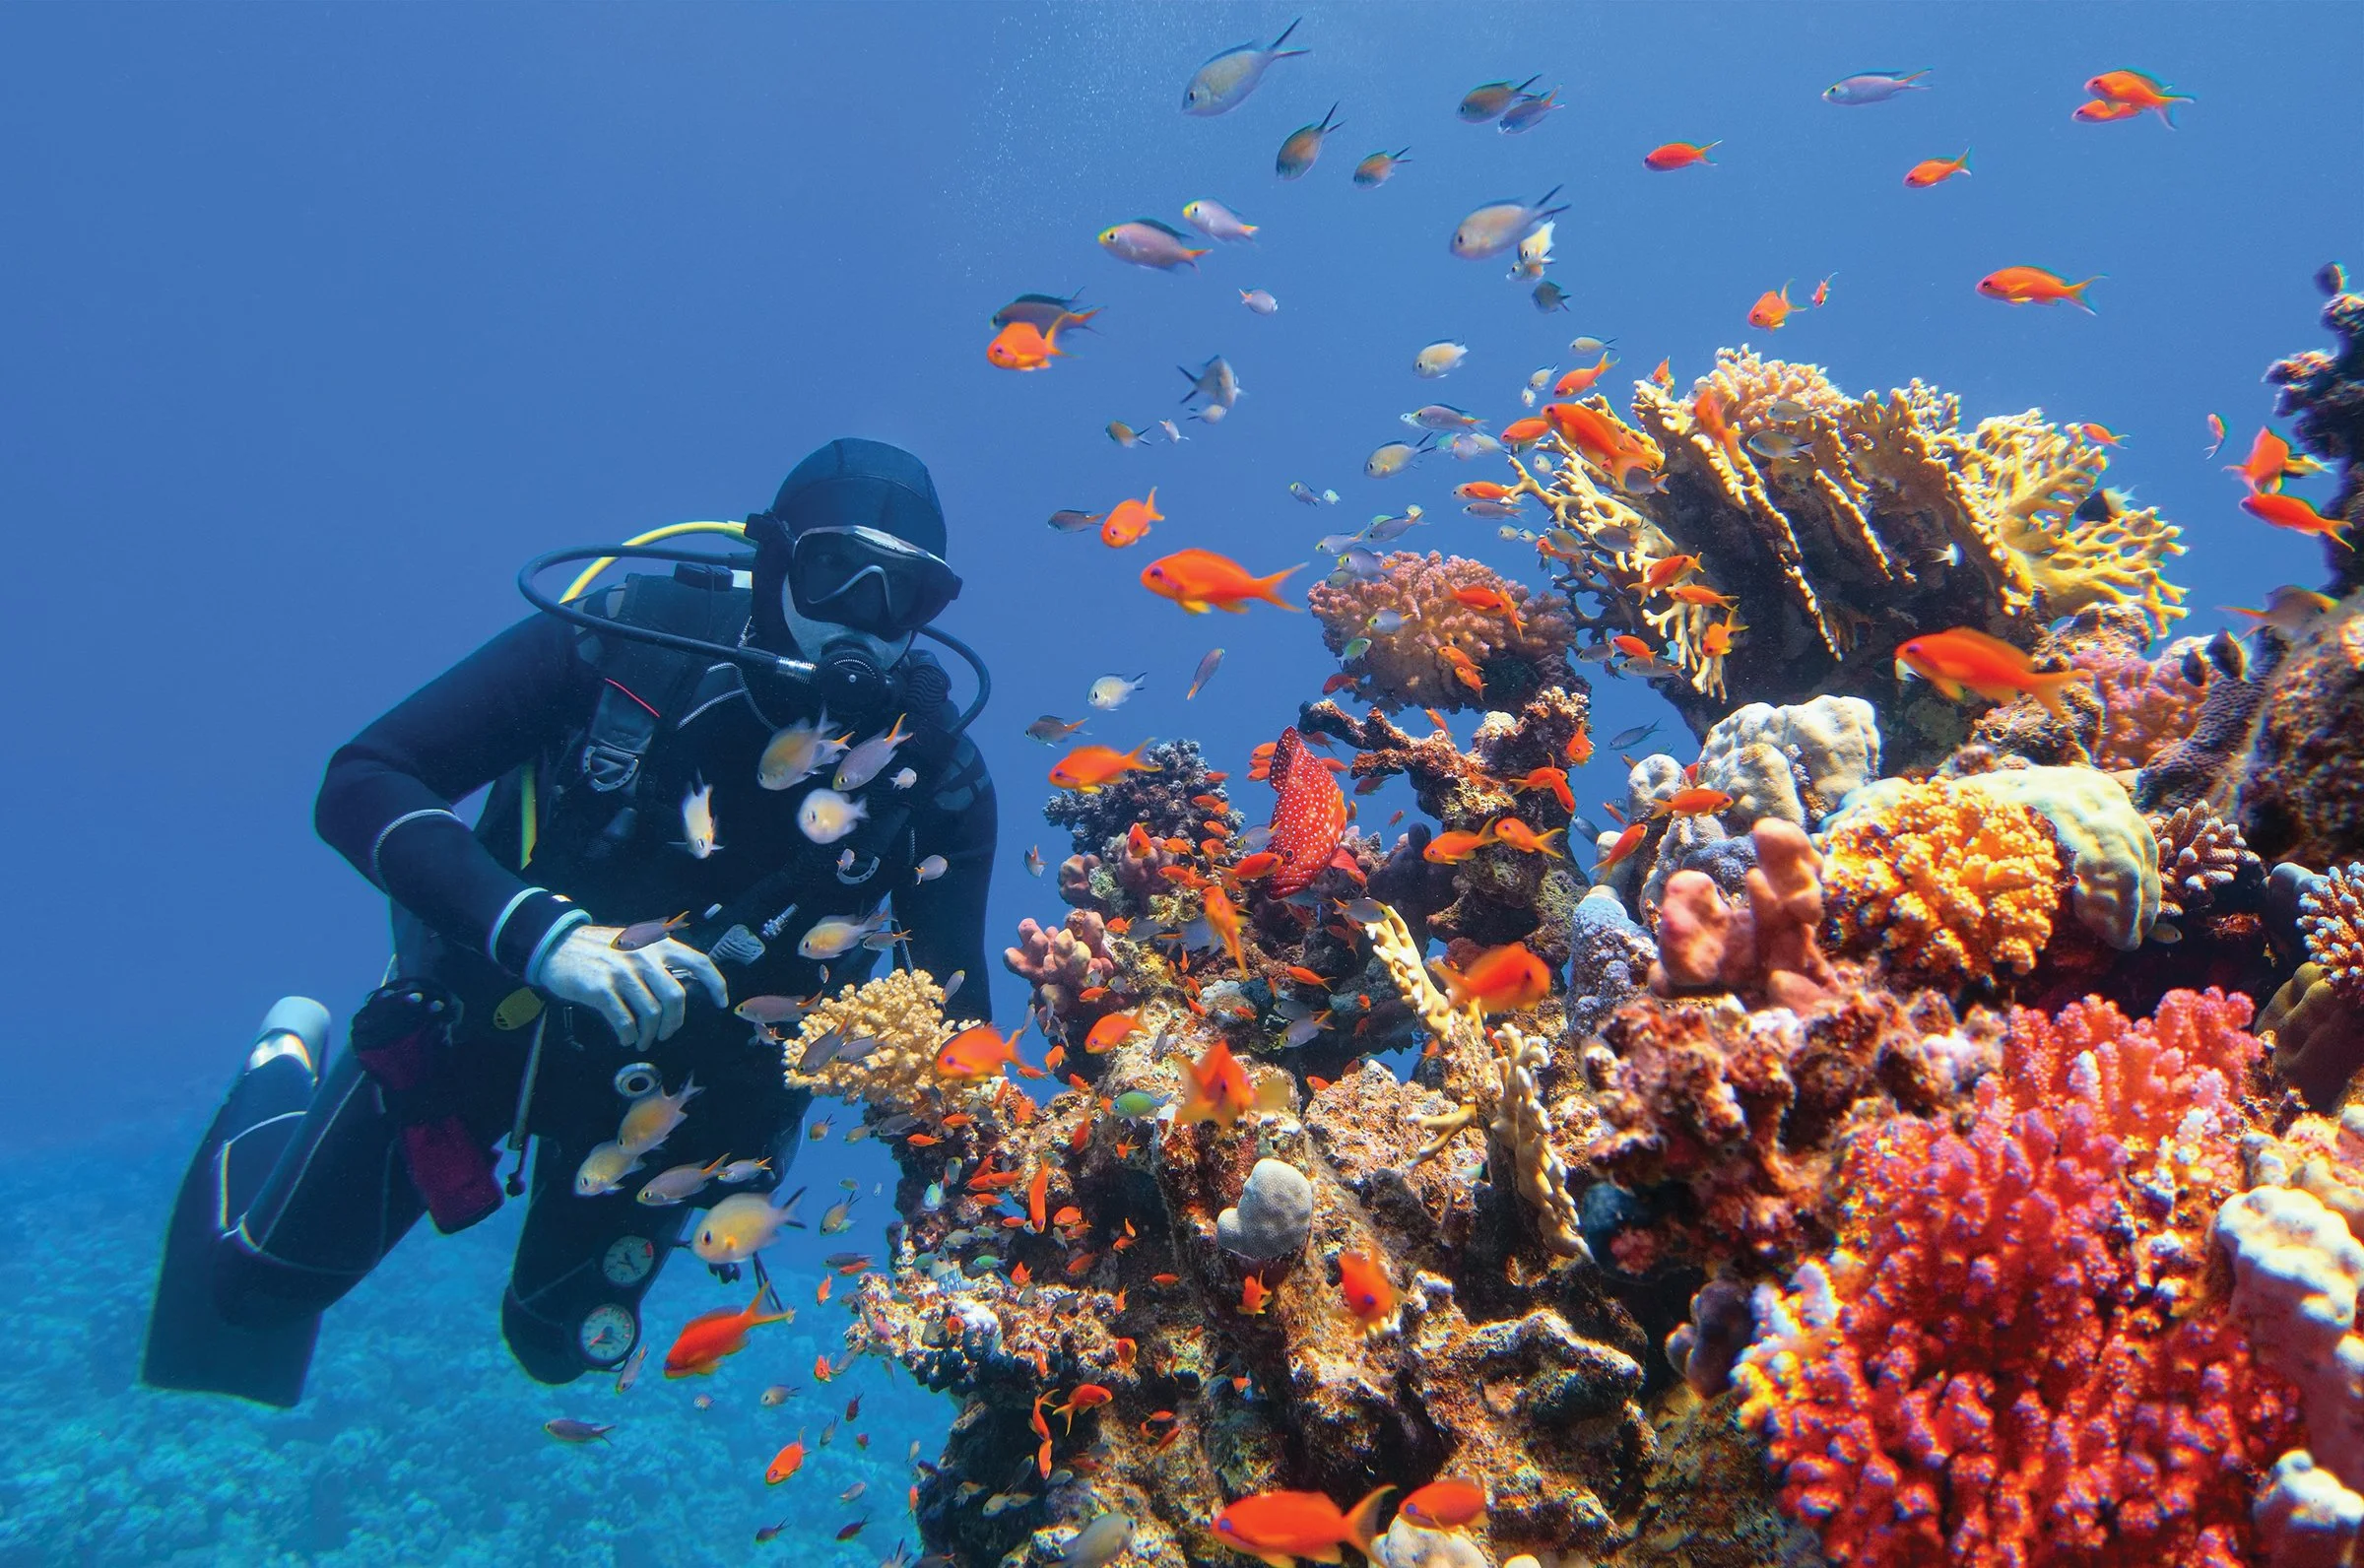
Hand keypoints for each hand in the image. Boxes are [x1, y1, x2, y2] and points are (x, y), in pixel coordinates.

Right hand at [531, 925, 727, 1050]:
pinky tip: (626, 1038)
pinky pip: (625, 1021)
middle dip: (675, 1022)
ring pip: (651, 1013)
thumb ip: (658, 959)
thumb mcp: (636, 942)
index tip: (721, 1003)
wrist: (558, 945)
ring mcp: (622, 973)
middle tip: (667, 1033)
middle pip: (675, 997)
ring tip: (644, 1040)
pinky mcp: (601, 989)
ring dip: (651, 1034)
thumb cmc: (601, 948)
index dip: (715, 984)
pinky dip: (629, 1035)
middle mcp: (644, 957)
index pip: (698, 962)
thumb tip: (681, 988)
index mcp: (657, 944)